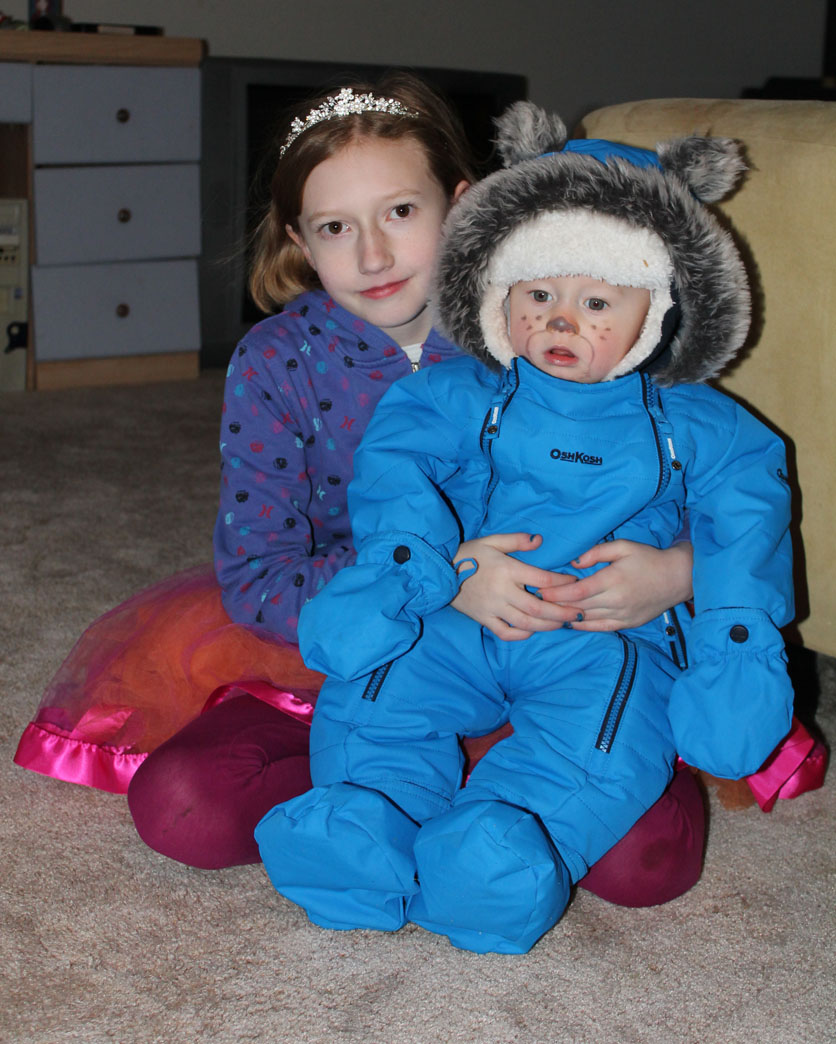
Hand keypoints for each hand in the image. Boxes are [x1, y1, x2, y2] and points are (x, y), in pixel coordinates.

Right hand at [451, 532, 579, 639]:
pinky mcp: (484, 619)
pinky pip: (505, 632)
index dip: (562, 583)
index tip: (574, 582)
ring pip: (525, 622)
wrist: (441, 571)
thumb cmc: (470, 554)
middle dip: (561, 612)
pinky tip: (532, 630)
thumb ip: (517, 540)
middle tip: (578, 614)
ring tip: (562, 624)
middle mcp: (502, 591)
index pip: (541, 580)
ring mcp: (492, 608)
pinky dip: (521, 634)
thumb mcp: (492, 540)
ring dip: (546, 625)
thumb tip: (539, 540)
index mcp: (507, 570)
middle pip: (537, 607)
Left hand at [538, 540, 693, 630]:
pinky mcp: (627, 623)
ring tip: (547, 613)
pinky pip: (600, 628)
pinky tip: (569, 622)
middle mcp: (616, 601)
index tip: (539, 590)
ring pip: (587, 620)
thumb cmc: (649, 558)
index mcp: (613, 580)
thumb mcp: (623, 546)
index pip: (577, 592)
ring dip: (566, 617)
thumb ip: (597, 553)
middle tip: (535, 602)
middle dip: (555, 605)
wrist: (678, 578)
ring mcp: (622, 615)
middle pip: (578, 607)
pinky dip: (583, 627)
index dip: (556, 593)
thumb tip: (574, 562)